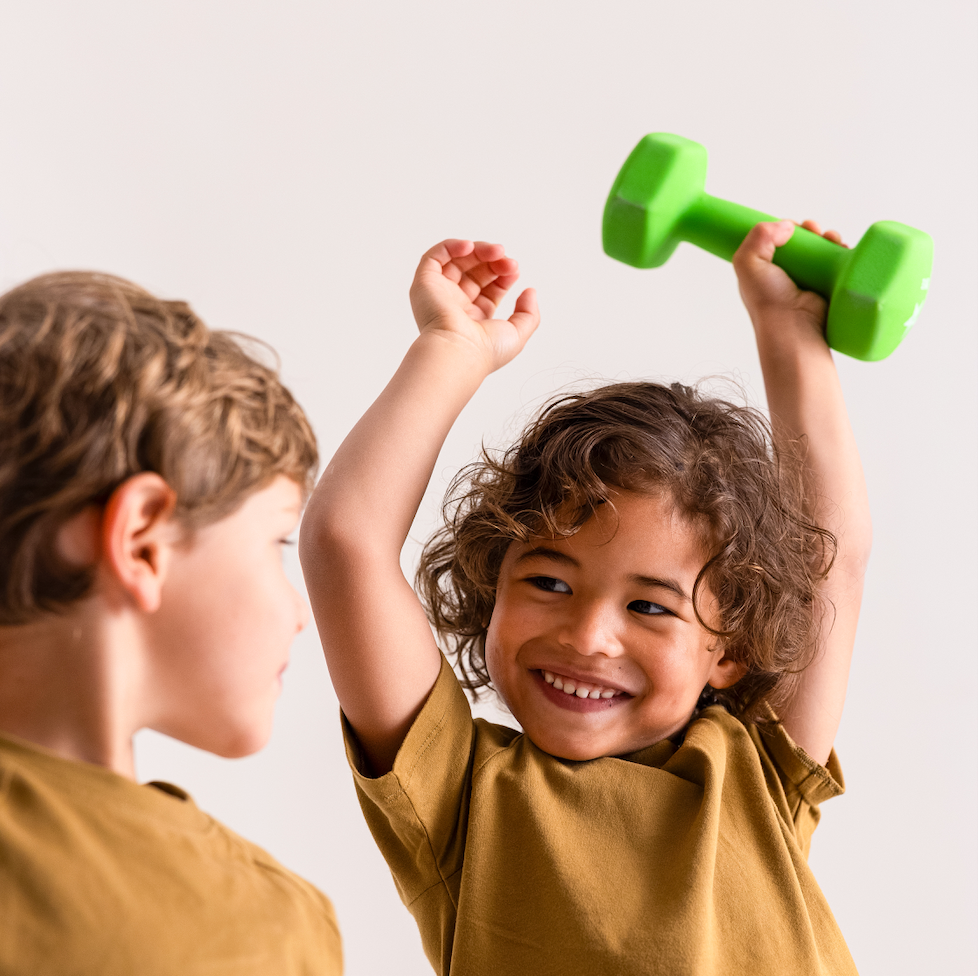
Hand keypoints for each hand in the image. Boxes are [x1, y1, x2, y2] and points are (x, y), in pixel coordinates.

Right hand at [409, 239, 538, 373]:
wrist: (457, 353)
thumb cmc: (484, 352)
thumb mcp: (518, 334)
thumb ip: (529, 313)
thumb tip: (529, 291)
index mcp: (474, 318)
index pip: (489, 287)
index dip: (503, 274)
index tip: (514, 270)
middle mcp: (455, 305)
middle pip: (474, 271)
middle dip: (494, 261)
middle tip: (507, 260)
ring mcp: (439, 293)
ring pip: (457, 261)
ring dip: (479, 250)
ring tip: (496, 251)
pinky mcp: (424, 284)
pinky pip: (435, 257)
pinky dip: (452, 246)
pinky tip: (470, 247)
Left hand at [733, 219, 846, 344]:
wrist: (793, 327)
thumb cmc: (767, 300)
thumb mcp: (747, 263)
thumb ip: (758, 236)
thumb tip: (788, 226)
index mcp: (765, 270)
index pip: (776, 240)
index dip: (786, 228)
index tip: (793, 227)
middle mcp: (786, 275)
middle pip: (802, 242)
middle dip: (812, 231)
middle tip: (815, 231)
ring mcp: (809, 281)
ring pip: (822, 250)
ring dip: (829, 238)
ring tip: (831, 238)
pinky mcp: (829, 286)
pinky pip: (838, 264)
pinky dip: (842, 252)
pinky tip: (842, 248)